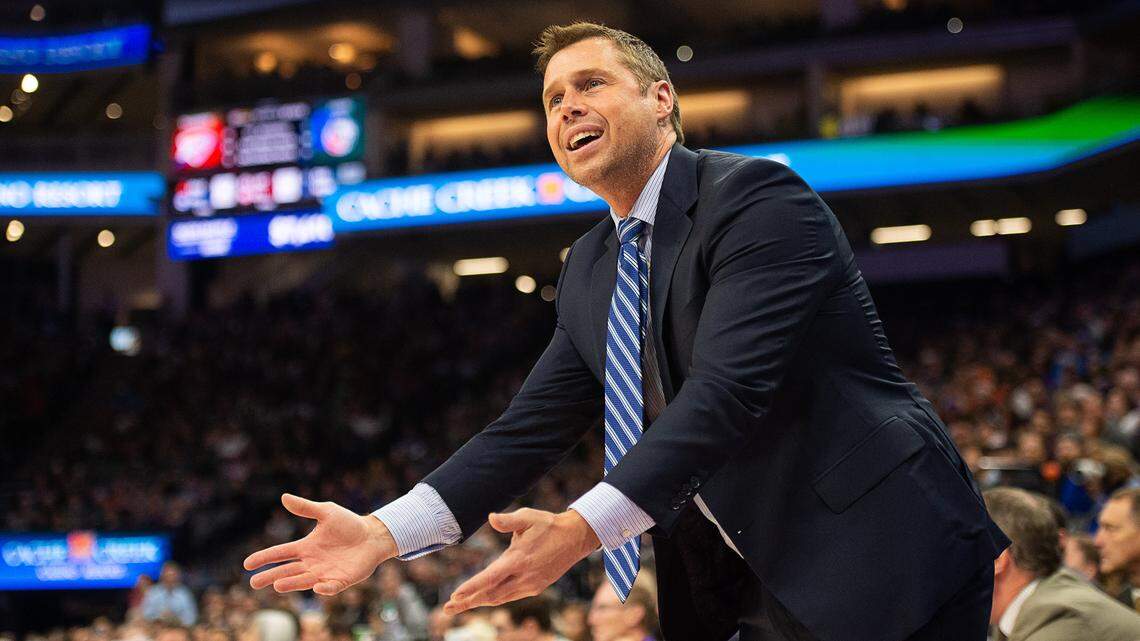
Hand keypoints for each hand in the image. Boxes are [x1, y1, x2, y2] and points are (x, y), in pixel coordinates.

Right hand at [243, 493, 396, 594]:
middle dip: (270, 576)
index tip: (247, 564)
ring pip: (304, 581)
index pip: (281, 553)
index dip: (265, 558)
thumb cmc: (349, 524)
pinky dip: (324, 588)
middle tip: (254, 583)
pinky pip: (330, 587)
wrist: (373, 535)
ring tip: (278, 585)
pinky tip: (318, 586)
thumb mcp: (326, 512)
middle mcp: (311, 563)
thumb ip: (306, 508)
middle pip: (287, 571)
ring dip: (292, 583)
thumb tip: (284, 497)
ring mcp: (325, 573)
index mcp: (305, 547)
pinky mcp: (341, 580)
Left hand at [443, 508, 599, 614]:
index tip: (455, 595)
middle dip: (468, 602)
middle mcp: (524, 576)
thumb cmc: (548, 525)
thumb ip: (508, 520)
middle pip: (491, 594)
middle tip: (447, 608)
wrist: (574, 539)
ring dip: (479, 601)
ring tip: (459, 605)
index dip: (472, 587)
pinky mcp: (535, 587)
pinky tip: (483, 597)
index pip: (491, 577)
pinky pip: (509, 596)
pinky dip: (494, 598)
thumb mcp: (528, 517)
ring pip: (499, 598)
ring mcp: (531, 584)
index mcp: (519, 559)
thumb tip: (491, 518)